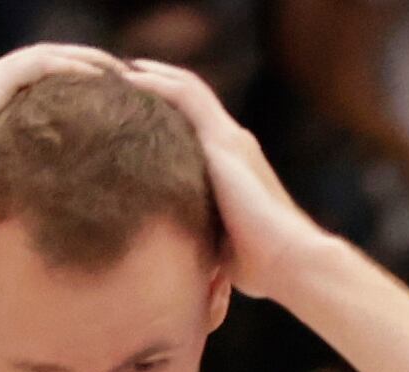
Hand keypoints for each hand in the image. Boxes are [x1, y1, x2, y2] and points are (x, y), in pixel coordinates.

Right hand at [0, 42, 126, 231]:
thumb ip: (11, 183)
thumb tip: (44, 213)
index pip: (38, 88)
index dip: (77, 92)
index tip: (115, 108)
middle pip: (49, 66)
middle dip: (92, 72)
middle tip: (133, 86)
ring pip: (49, 58)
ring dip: (92, 64)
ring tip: (130, 78)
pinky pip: (40, 65)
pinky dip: (75, 68)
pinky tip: (107, 80)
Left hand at [120, 57, 335, 297]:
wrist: (291, 260)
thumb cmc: (262, 266)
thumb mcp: (220, 240)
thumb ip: (199, 230)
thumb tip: (173, 253)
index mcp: (236, 165)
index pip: (199, 124)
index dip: (170, 109)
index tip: (136, 106)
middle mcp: (235, 144)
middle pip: (192, 97)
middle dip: (159, 83)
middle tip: (121, 76)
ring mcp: (231, 139)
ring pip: (188, 87)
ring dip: (154, 74)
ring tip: (118, 69)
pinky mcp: (224, 141)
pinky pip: (185, 96)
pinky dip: (157, 83)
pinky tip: (129, 79)